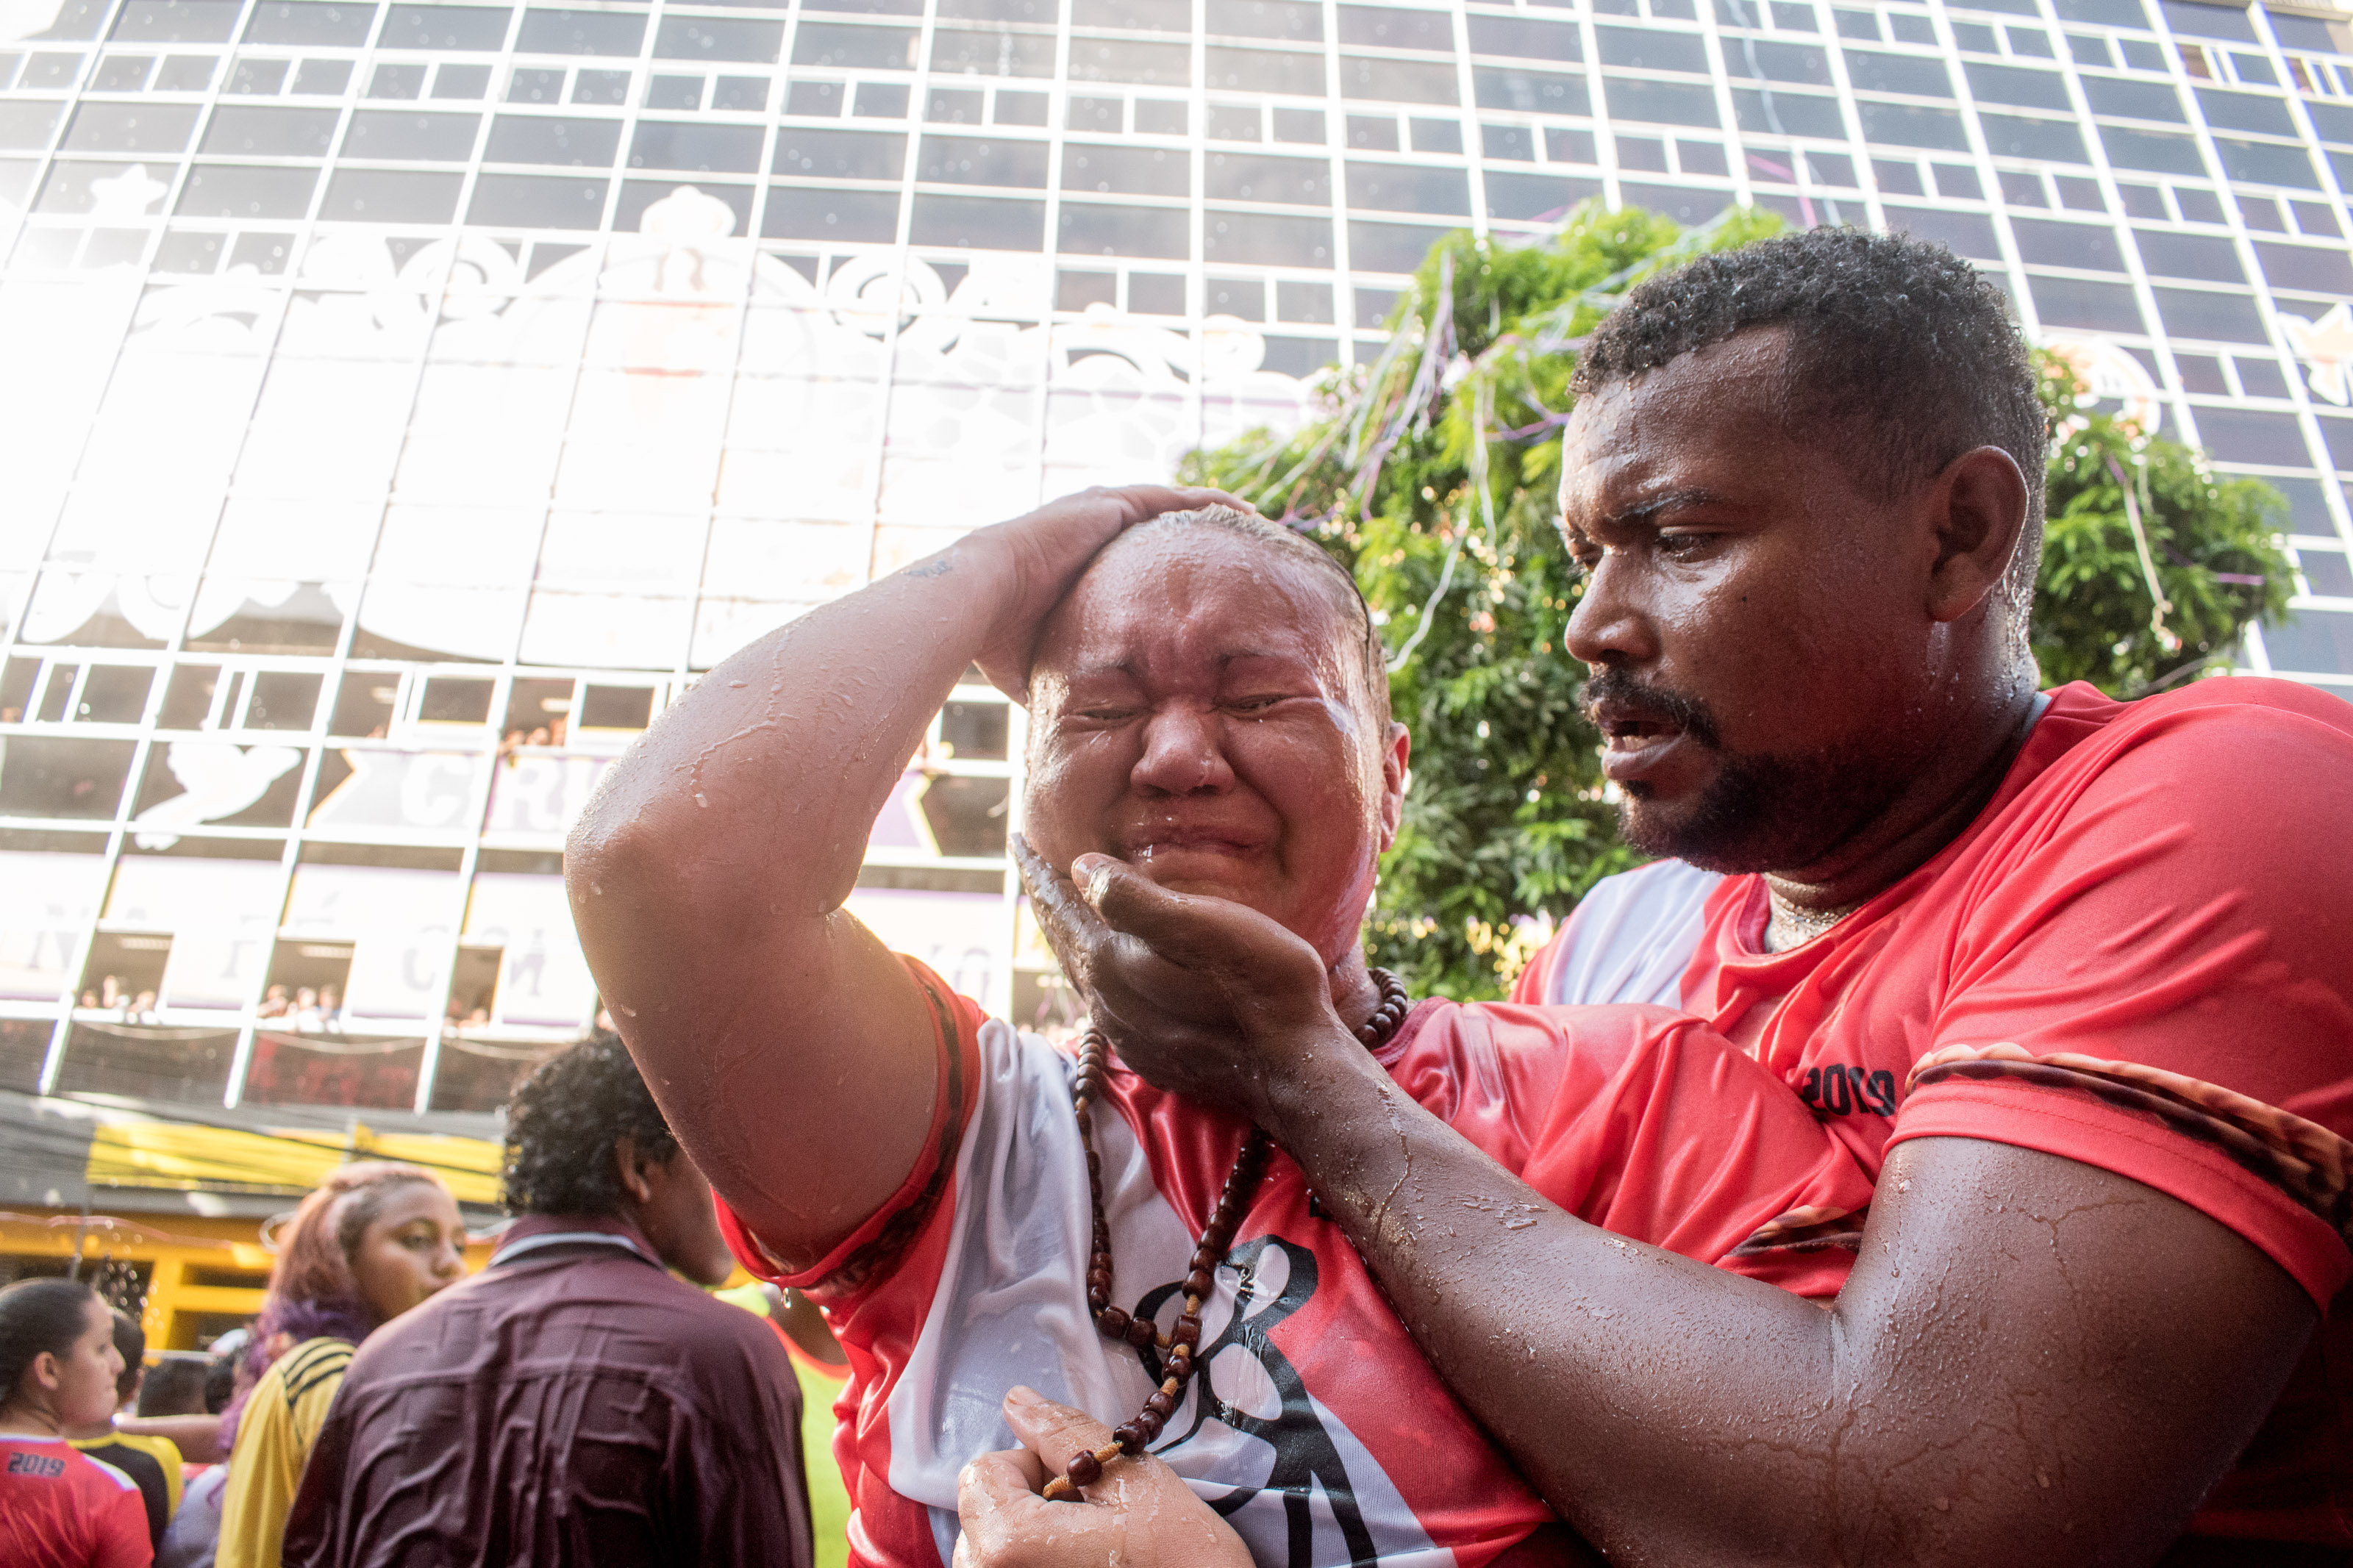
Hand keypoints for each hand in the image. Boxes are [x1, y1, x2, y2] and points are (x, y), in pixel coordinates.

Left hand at [954, 1386, 1252, 1567]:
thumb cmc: (1180, 1560)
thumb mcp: (1130, 1482)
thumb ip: (1063, 1435)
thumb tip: (1018, 1401)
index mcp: (1007, 1544)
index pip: (983, 1472)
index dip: (1035, 1466)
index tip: (1081, 1487)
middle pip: (982, 1514)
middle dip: (1029, 1504)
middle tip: (1091, 1522)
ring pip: (990, 1552)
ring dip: (1031, 1540)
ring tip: (1090, 1553)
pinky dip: (1037, 1566)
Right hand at [958, 485, 1248, 698]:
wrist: (980, 598)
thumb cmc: (998, 640)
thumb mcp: (1044, 664)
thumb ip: (1070, 679)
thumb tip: (1081, 721)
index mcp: (1074, 563)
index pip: (1132, 562)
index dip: (1165, 573)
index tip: (1197, 587)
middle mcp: (1089, 531)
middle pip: (1155, 530)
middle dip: (1194, 538)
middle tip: (1237, 552)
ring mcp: (1100, 513)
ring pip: (1169, 509)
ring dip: (1210, 515)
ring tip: (1253, 522)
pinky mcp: (1111, 505)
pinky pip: (1173, 500)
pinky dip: (1209, 502)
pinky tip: (1245, 509)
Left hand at [1013, 835, 1347, 1117]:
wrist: (1294, 1069)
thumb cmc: (1260, 984)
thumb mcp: (1203, 925)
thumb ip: (1133, 897)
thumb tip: (1080, 866)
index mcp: (1110, 962)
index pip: (1059, 906)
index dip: (1038, 869)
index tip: (1018, 839)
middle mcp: (1107, 1001)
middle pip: (1063, 939)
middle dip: (1047, 899)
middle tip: (1032, 867)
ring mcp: (1129, 1033)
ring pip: (1083, 972)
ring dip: (1069, 937)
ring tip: (1065, 910)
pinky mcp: (1155, 1053)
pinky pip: (1107, 1001)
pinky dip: (1098, 969)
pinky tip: (1112, 968)